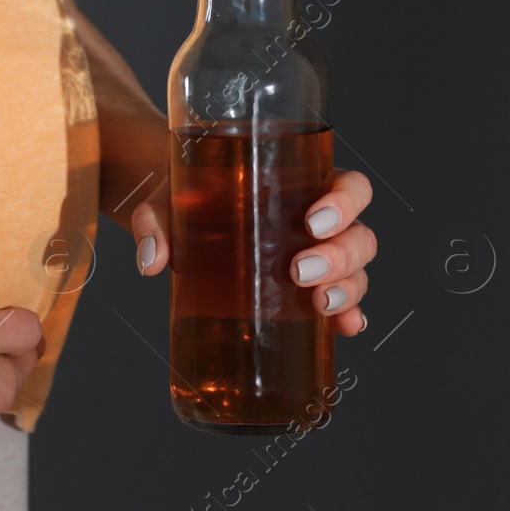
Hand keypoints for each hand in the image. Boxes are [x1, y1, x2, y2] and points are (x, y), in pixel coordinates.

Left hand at [130, 168, 376, 336]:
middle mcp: (318, 221)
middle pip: (359, 235)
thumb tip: (150, 261)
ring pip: (357, 270)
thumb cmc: (182, 196)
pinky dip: (349, 317)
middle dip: (340, 256)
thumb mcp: (166, 199)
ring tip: (319, 304)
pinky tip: (344, 328)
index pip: (349, 186)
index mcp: (299, 182)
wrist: (175, 216)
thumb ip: (154, 221)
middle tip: (298, 271)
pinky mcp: (307, 291)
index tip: (312, 221)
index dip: (345, 202)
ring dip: (348, 288)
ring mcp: (318, 257)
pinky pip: (343, 304)